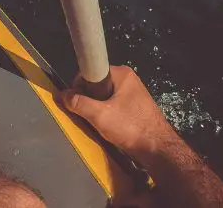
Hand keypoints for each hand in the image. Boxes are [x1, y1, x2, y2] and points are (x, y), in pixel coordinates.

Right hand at [60, 65, 176, 160]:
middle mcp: (129, 80)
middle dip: (90, 100)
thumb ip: (78, 103)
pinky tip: (110, 127)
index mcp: (122, 74)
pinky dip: (109, 115)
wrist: (159, 151)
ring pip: (105, 97)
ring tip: (100, 123)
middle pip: (97, 85)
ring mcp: (134, 94)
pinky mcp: (137, 108)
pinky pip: (115, 106)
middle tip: (88, 114)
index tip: (76, 100)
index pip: (91, 71)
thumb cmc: (131, 128)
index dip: (80, 85)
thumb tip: (63, 94)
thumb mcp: (99, 115)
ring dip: (99, 109)